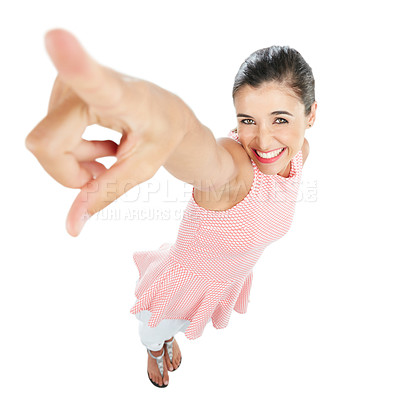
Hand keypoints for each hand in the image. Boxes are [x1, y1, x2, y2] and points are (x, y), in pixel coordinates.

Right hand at [26, 29, 186, 236]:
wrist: (168, 111)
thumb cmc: (161, 136)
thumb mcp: (143, 169)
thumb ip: (106, 193)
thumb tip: (70, 229)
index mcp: (122, 94)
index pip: (93, 77)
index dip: (72, 62)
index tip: (56, 38)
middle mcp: (88, 81)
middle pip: (47, 145)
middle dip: (72, 173)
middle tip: (106, 170)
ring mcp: (69, 82)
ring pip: (46, 145)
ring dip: (79, 161)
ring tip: (111, 152)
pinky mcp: (60, 88)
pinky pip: (48, 137)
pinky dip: (74, 151)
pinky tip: (102, 143)